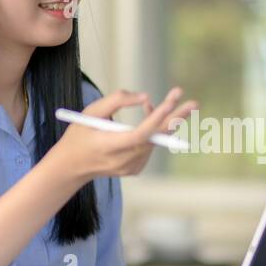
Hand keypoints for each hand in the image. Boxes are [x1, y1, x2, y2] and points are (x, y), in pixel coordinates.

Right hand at [53, 87, 196, 182]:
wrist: (72, 166)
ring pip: (155, 140)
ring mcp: (131, 167)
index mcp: (109, 146)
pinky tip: (148, 119)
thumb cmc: (80, 134)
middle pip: (156, 139)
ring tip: (161, 103)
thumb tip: (145, 96)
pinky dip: (153, 131)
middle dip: (175, 119)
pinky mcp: (136, 169)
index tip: (170, 103)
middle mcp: (123, 160)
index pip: (139, 134)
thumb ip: (116, 100)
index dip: (156, 119)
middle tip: (193, 103)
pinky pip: (151, 146)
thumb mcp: (90, 112)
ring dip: (161, 120)